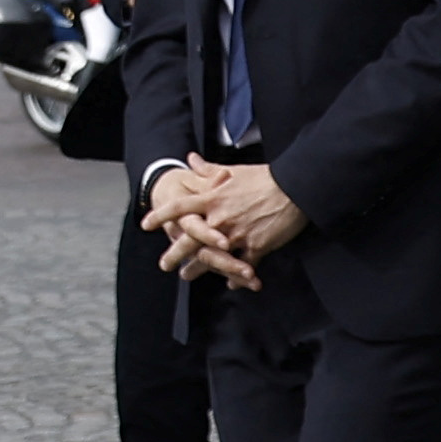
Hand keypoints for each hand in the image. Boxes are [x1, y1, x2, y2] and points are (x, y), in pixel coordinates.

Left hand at [152, 158, 300, 288]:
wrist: (294, 188)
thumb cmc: (264, 177)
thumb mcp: (233, 171)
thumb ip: (208, 170)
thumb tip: (191, 159)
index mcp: (212, 199)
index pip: (179, 207)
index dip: (161, 215)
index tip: (146, 224)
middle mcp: (220, 219)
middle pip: (190, 240)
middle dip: (175, 253)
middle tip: (164, 265)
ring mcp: (237, 235)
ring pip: (212, 257)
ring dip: (199, 268)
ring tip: (187, 275)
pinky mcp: (256, 247)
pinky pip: (242, 266)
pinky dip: (235, 276)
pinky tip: (230, 282)